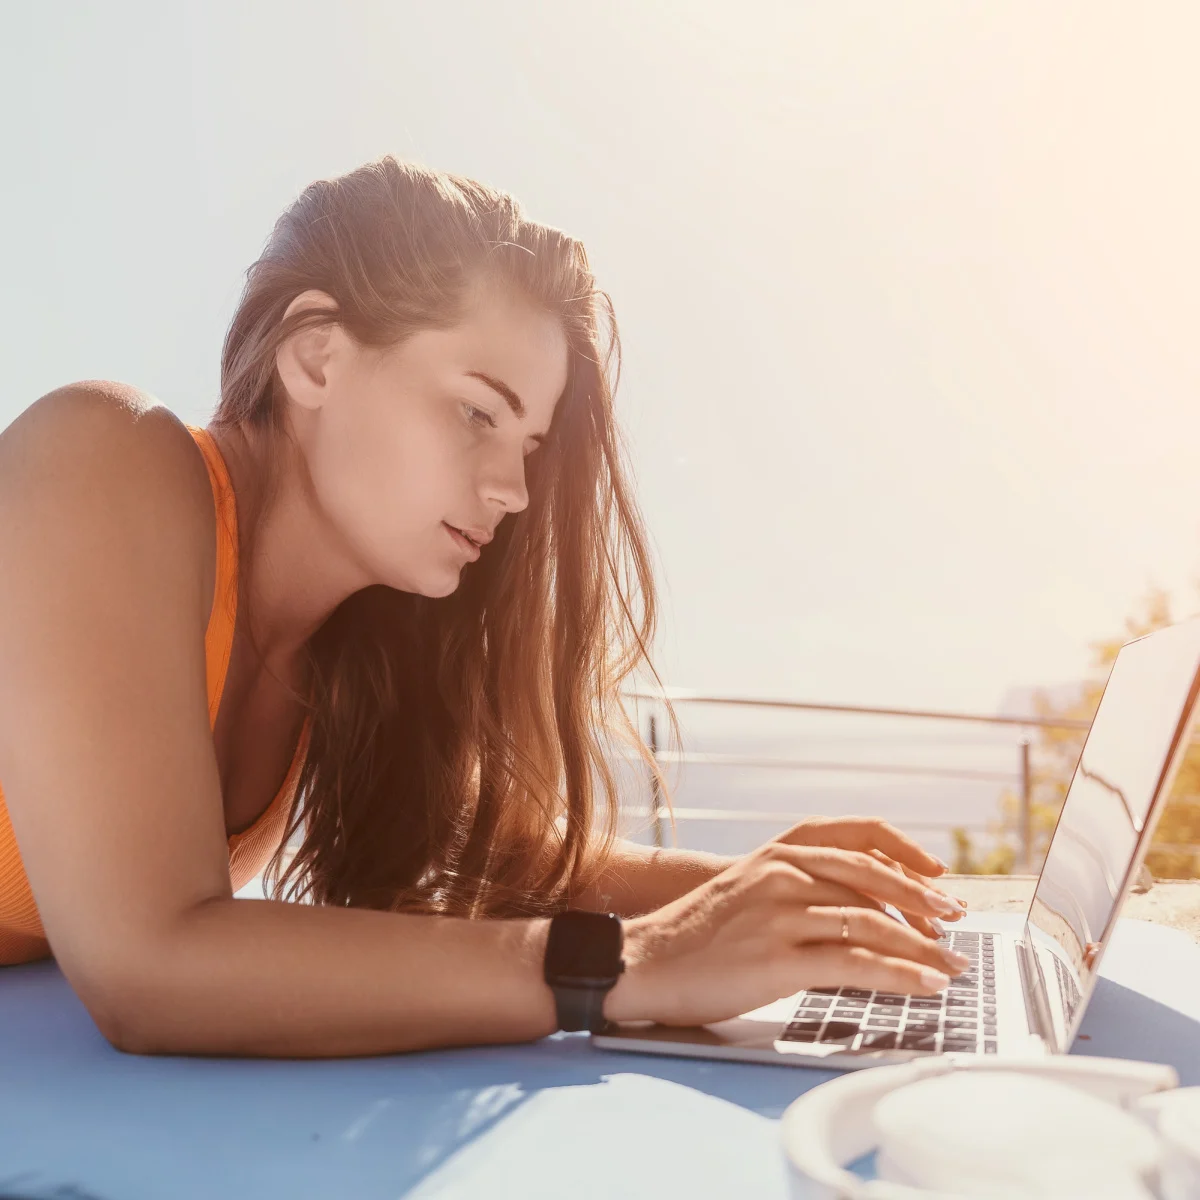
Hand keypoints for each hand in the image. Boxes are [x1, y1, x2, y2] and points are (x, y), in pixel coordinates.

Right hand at [605, 839, 971, 1027]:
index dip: (905, 852)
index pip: (856, 835)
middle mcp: (783, 873)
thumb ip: (799, 884)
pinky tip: (925, 984)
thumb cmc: (699, 931)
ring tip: (951, 964)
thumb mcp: (748, 887)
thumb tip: (864, 905)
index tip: (937, 873)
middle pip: (874, 879)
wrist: (646, 961)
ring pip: (872, 923)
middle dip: (924, 902)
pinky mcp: (778, 959)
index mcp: (778, 851)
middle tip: (956, 922)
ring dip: (923, 947)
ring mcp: (781, 914)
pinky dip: (900, 974)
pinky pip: (856, 963)